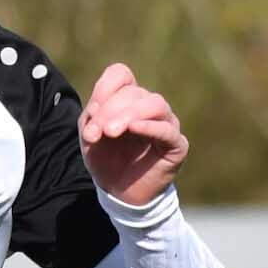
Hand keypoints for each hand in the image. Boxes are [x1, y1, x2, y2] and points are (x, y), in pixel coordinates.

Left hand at [77, 62, 187, 205]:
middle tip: (96, 133)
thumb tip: (96, 106)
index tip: (91, 114)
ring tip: (111, 132)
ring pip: (154, 104)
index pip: (120, 74)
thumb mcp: (90, 138)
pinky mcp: (176, 145)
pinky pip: (167, 130)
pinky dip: (150, 126)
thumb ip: (90, 119)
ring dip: (129, 115)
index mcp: (127, 100)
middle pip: (133, 93)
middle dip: (110, 111)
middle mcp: (148, 107)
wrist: (120, 193)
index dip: (104, 90)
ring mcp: (166, 123)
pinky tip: (134, 129)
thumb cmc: (106, 160)